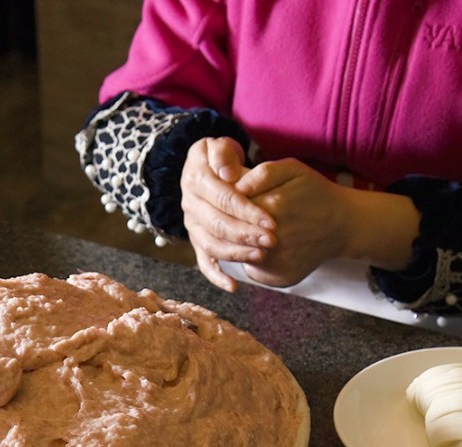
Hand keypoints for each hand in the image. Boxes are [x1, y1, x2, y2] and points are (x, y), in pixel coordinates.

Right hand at [179, 136, 275, 292]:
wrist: (209, 168)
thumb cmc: (222, 157)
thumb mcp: (220, 146)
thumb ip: (223, 154)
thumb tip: (227, 176)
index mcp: (195, 179)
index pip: (223, 198)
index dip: (247, 210)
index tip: (271, 221)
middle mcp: (188, 204)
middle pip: (217, 224)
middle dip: (246, 234)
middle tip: (272, 241)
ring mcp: (191, 225)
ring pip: (211, 244)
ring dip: (236, 253)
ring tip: (261, 256)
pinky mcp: (197, 240)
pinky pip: (203, 261)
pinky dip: (216, 276)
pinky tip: (234, 285)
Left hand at [230, 158, 354, 287]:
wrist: (342, 225)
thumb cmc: (313, 193)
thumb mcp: (292, 170)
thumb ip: (262, 174)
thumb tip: (236, 188)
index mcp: (271, 208)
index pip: (228, 208)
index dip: (225, 203)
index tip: (232, 199)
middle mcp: (270, 239)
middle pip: (229, 234)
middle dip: (228, 225)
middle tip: (239, 218)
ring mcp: (275, 263)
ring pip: (237, 254)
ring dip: (236, 244)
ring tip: (249, 231)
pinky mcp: (279, 277)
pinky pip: (252, 270)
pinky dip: (251, 260)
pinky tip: (262, 248)